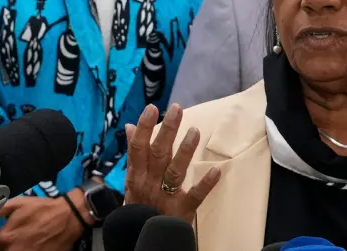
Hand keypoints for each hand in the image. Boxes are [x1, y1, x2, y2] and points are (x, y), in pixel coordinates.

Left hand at [0, 195, 87, 250]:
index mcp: (6, 237)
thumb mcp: (19, 203)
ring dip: (15, 250)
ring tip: (22, 245)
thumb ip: (2, 210)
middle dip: (5, 249)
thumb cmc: (42, 209)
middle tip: (11, 243)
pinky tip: (32, 248)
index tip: (1, 242)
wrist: (67, 217)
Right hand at [123, 103, 219, 220]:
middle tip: (176, 109)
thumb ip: (133, 154)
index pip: (138, 148)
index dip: (144, 128)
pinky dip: (205, 184)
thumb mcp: (132, 178)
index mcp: (136, 175)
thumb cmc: (140, 203)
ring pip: (175, 172)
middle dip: (167, 131)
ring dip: (185, 151)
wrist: (143, 237)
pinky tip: (216, 171)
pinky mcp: (182, 210)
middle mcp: (149, 184)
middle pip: (158, 154)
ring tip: (195, 131)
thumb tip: (130, 127)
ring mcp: (165, 197)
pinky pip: (194, 196)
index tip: (152, 108)